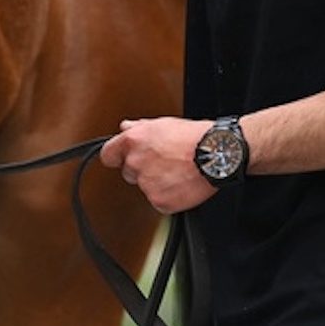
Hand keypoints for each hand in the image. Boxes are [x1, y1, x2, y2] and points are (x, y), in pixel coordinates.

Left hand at [100, 118, 216, 214]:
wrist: (216, 154)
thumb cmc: (194, 136)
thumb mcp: (163, 123)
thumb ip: (139, 128)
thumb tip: (125, 127)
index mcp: (133, 141)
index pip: (108, 155)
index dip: (116, 157)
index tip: (120, 160)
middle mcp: (136, 162)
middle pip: (128, 173)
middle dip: (141, 170)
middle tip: (163, 164)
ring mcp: (146, 183)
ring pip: (144, 187)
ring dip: (156, 183)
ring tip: (176, 172)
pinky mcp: (159, 201)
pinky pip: (158, 202)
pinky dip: (168, 197)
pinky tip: (181, 184)